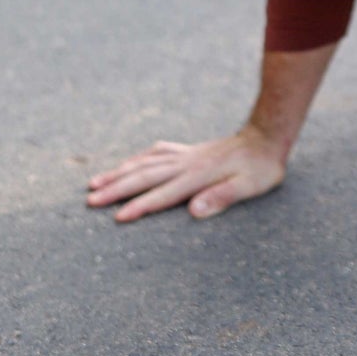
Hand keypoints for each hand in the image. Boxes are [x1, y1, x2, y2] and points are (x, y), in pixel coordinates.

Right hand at [86, 124, 286, 221]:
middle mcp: (186, 163)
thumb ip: (222, 197)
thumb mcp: (249, 187)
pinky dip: (137, 159)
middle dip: (116, 189)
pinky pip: (155, 153)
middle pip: (144, 176)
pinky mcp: (189, 151)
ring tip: (95, 183)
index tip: (117, 218)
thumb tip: (193, 210)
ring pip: (144, 162)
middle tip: (90, 201)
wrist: (266, 137)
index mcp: (197, 176)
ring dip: (119, 173)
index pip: (162, 195)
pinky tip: (128, 163)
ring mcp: (185, 155)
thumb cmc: (261, 168)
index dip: (139, 207)